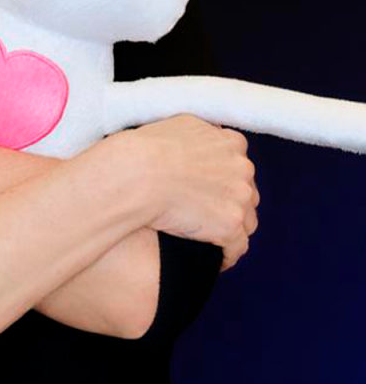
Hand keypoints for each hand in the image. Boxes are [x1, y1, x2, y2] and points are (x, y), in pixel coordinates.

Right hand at [118, 114, 258, 272]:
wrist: (137, 173)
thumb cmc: (147, 148)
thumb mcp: (179, 124)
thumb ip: (201, 132)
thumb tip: (203, 137)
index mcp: (231, 143)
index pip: (238, 164)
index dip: (222, 178)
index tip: (207, 188)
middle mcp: (242, 168)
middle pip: (245, 192)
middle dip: (229, 203)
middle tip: (204, 213)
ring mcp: (239, 198)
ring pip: (246, 221)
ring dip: (230, 229)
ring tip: (209, 238)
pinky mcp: (230, 225)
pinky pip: (237, 248)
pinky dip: (226, 254)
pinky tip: (212, 259)